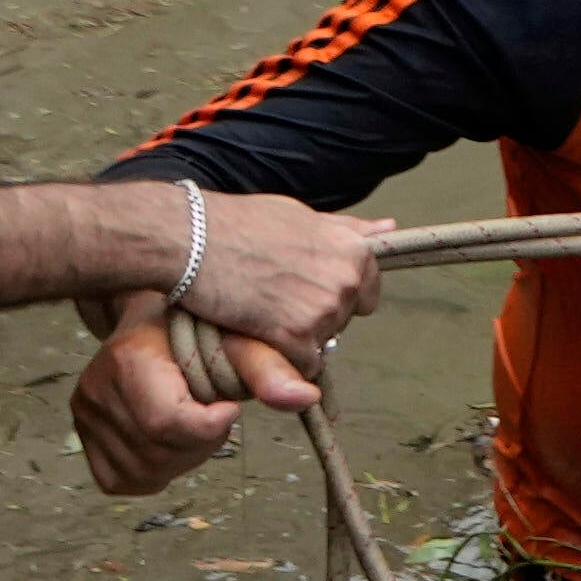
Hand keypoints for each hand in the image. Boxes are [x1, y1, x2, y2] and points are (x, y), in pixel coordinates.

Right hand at [73, 304, 318, 499]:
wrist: (159, 321)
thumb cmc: (202, 326)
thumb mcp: (239, 336)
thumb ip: (268, 368)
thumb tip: (307, 398)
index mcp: (129, 358)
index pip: (167, 422)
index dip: (209, 426)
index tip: (229, 406)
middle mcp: (97, 389)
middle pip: (159, 452)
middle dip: (201, 442)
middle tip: (214, 412)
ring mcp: (86, 417)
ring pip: (145, 472)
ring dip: (183, 457)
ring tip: (194, 420)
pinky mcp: (86, 438)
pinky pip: (123, 481)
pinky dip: (157, 470)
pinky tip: (174, 439)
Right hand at [134, 187, 390, 360]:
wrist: (193, 238)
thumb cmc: (239, 223)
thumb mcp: (300, 215)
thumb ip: (345, 230)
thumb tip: (388, 228)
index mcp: (354, 250)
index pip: (367, 293)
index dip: (333, 296)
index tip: (302, 290)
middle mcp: (347, 281)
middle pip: (342, 321)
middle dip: (312, 317)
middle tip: (272, 296)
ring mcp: (324, 311)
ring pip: (320, 344)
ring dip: (292, 337)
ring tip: (258, 308)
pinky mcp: (296, 338)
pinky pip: (302, 365)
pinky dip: (279, 355)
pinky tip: (254, 328)